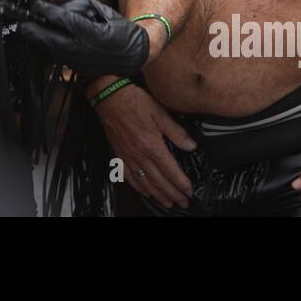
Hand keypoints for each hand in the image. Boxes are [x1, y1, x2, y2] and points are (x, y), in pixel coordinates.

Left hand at [16, 0, 149, 75]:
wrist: (134, 55)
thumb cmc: (120, 29)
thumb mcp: (102, 10)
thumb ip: (80, 5)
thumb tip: (59, 2)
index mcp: (91, 32)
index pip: (62, 19)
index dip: (46, 11)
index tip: (36, 4)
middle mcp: (83, 49)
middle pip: (50, 40)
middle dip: (33, 31)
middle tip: (23, 24)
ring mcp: (79, 62)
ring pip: (51, 51)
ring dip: (38, 41)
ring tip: (29, 31)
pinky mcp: (78, 68)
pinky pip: (57, 57)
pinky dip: (47, 49)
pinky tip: (41, 42)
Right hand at [95, 83, 195, 208]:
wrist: (109, 98)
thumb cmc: (134, 102)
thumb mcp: (160, 112)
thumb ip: (176, 131)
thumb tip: (191, 146)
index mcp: (152, 145)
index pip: (170, 170)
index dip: (181, 183)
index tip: (189, 191)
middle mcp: (139, 155)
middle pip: (159, 181)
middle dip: (172, 194)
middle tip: (183, 202)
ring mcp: (128, 157)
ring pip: (144, 182)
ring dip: (157, 195)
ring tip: (168, 202)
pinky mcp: (119, 155)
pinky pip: (128, 176)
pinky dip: (138, 187)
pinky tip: (145, 191)